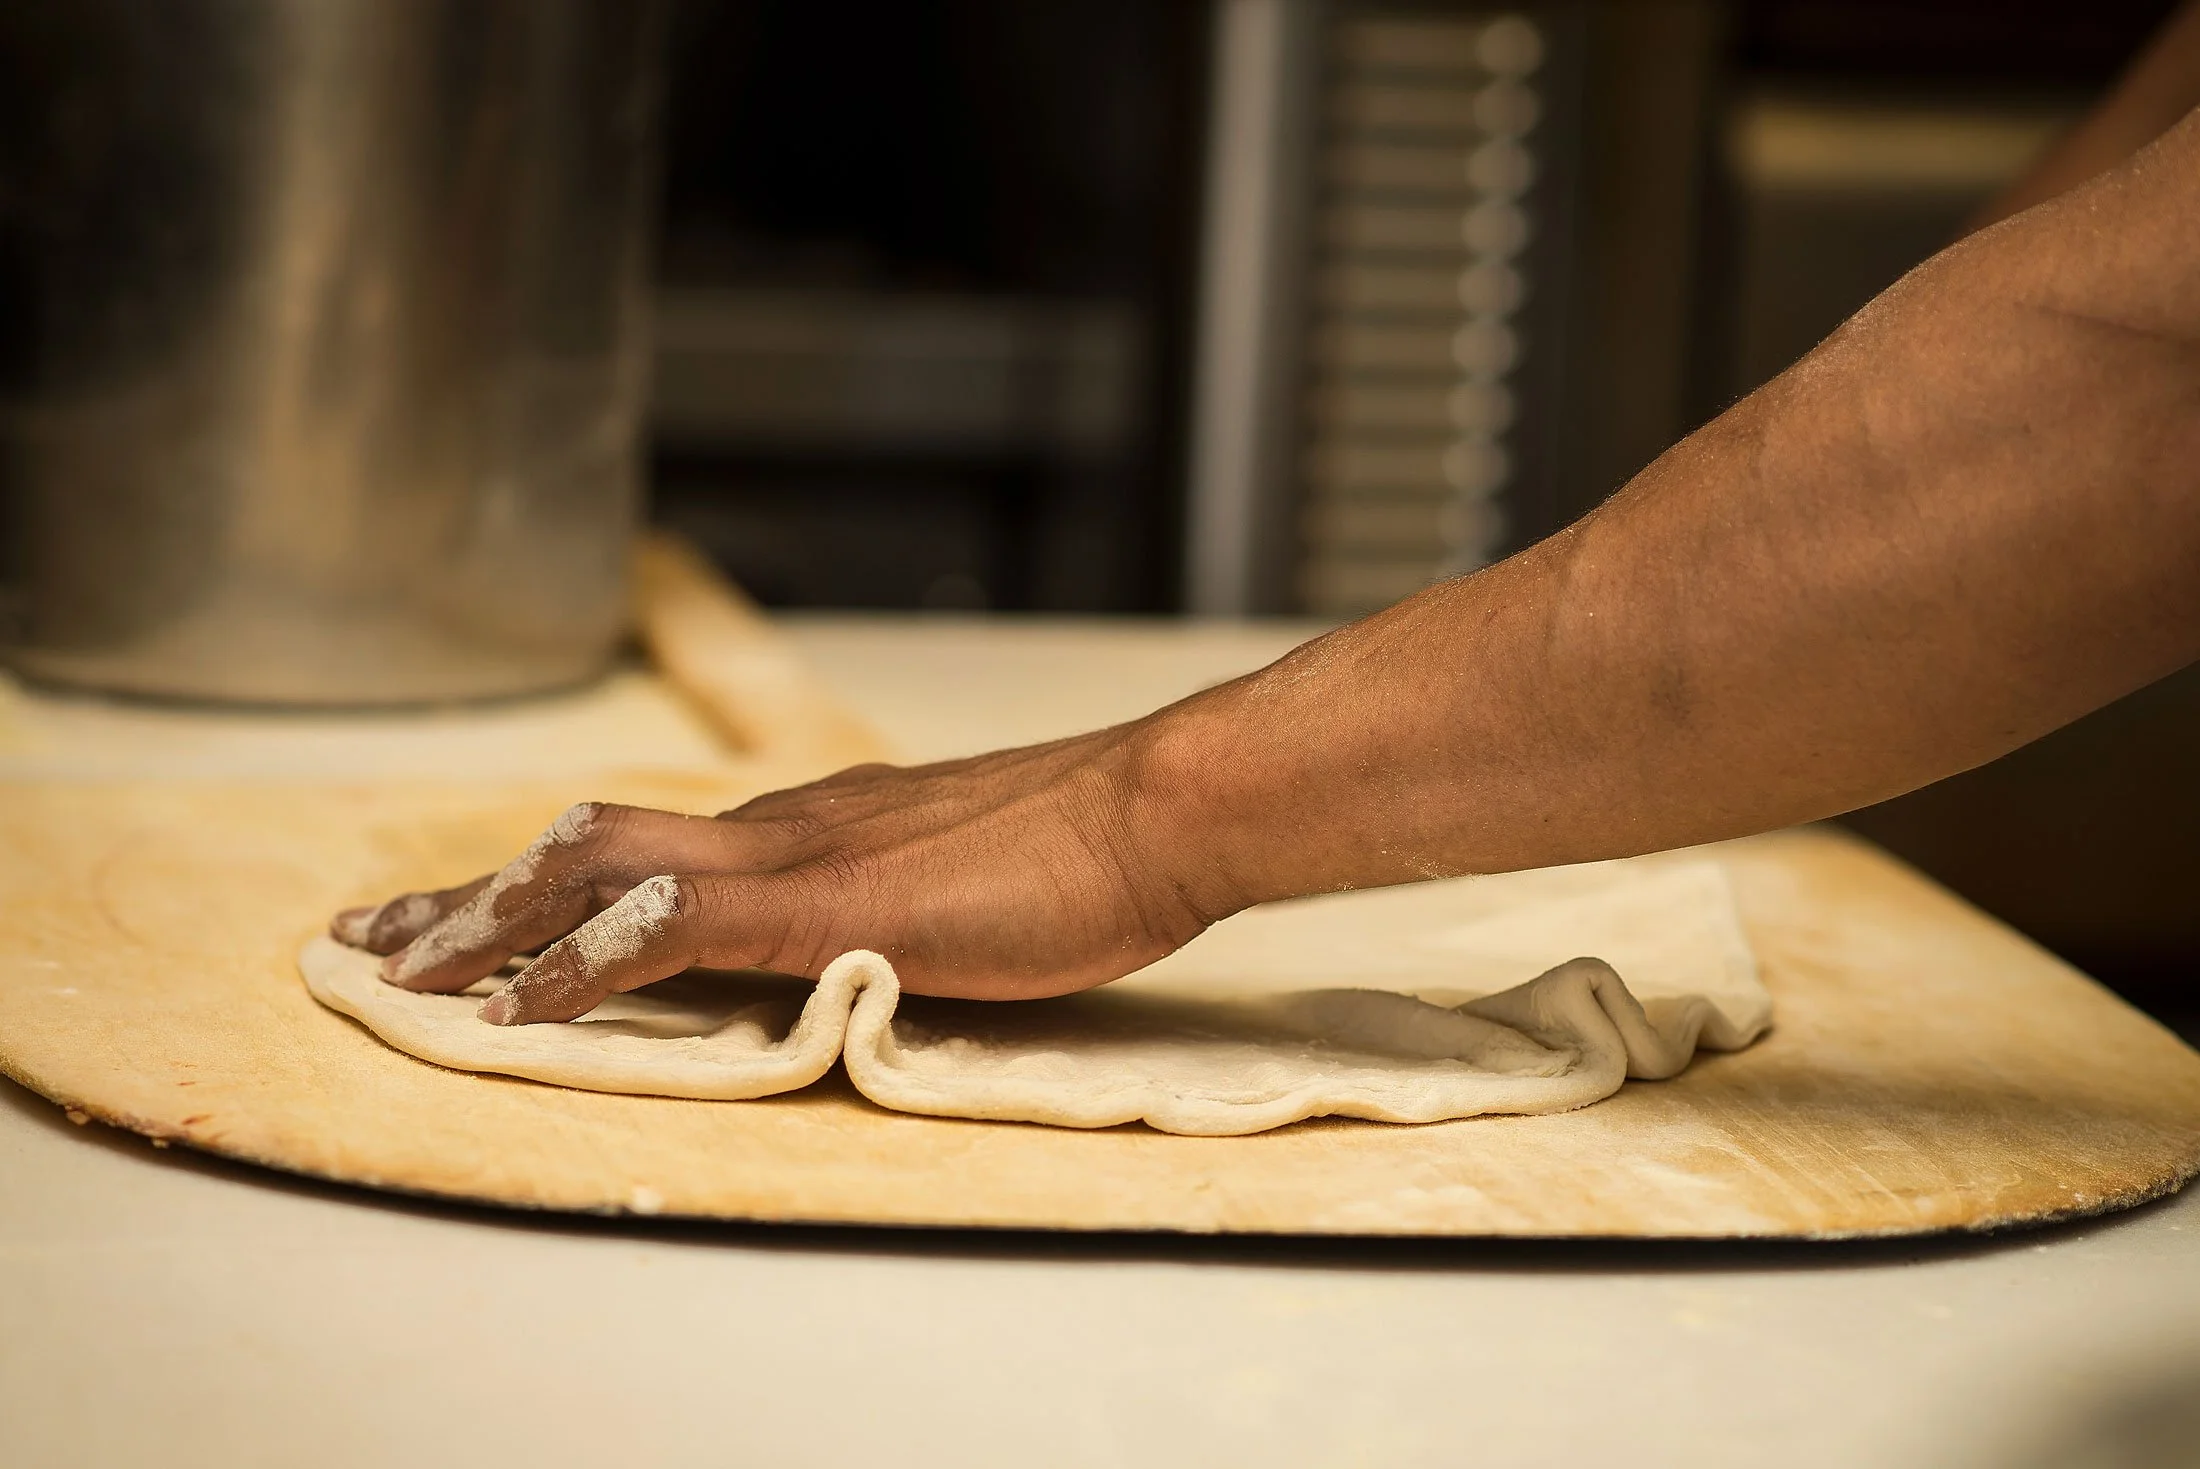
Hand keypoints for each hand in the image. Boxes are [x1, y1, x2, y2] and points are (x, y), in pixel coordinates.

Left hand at [329, 725, 1215, 1023]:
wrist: (1156, 809)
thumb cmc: (1089, 850)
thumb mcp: (962, 879)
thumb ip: (888, 909)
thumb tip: (851, 951)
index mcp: (812, 822)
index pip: (648, 843)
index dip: (547, 881)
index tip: (473, 913)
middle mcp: (779, 822)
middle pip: (587, 845)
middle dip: (472, 896)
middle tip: (369, 938)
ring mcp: (794, 855)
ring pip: (595, 873)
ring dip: (487, 924)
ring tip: (395, 974)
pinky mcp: (822, 902)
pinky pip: (662, 931)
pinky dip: (571, 972)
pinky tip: (511, 1015)